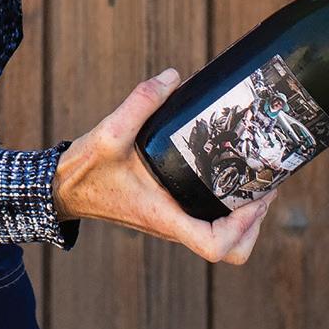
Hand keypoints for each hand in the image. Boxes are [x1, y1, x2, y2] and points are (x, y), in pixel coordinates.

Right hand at [53, 69, 278, 264]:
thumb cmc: (85, 169)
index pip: (216, 246)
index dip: (245, 226)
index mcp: (164, 217)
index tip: (258, 195)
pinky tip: (229, 173)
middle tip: (264, 186)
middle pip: (231, 251)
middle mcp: (172, 226)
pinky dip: (228, 208)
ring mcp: (172, 222)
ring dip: (246, 217)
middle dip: (255, 224)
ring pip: (223, 240)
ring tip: (255, 179)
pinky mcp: (169, 212)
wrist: (63, 189)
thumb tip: (173, 77)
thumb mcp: (109, 132)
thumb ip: (140, 101)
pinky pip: (209, 223)